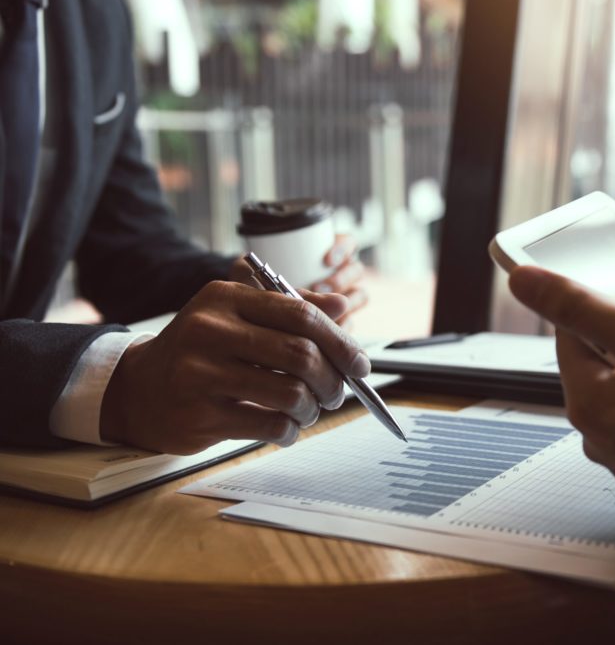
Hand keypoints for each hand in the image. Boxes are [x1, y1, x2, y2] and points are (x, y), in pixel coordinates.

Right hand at [100, 281, 369, 453]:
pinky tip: (286, 428)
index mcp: (226, 298)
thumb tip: (342, 304)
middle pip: (300, 355)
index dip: (340, 341)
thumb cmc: (201, 351)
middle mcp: (210, 331)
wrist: (138, 389)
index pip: (300, 313)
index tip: (360, 364)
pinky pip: (269, 426)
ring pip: (289, 394)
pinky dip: (290, 431)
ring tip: (309, 410)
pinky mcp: (199, 415)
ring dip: (312, 409)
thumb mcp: (237, 316)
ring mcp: (201, 374)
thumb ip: (289, 308)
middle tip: (337, 392)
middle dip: (332, 380)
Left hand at [228, 234, 368, 326]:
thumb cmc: (249, 288)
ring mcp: (341, 299)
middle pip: (355, 270)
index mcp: (322, 255)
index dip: (342, 248)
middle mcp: (336, 274)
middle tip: (319, 287)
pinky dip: (341, 326)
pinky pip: (351, 322)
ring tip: (321, 312)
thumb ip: (280, 284)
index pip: (345, 243)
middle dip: (341, 278)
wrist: (242, 314)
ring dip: (346, 302)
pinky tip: (325, 332)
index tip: (326, 260)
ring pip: (359, 296)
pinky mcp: (340, 322)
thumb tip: (309, 288)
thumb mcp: (258, 281)